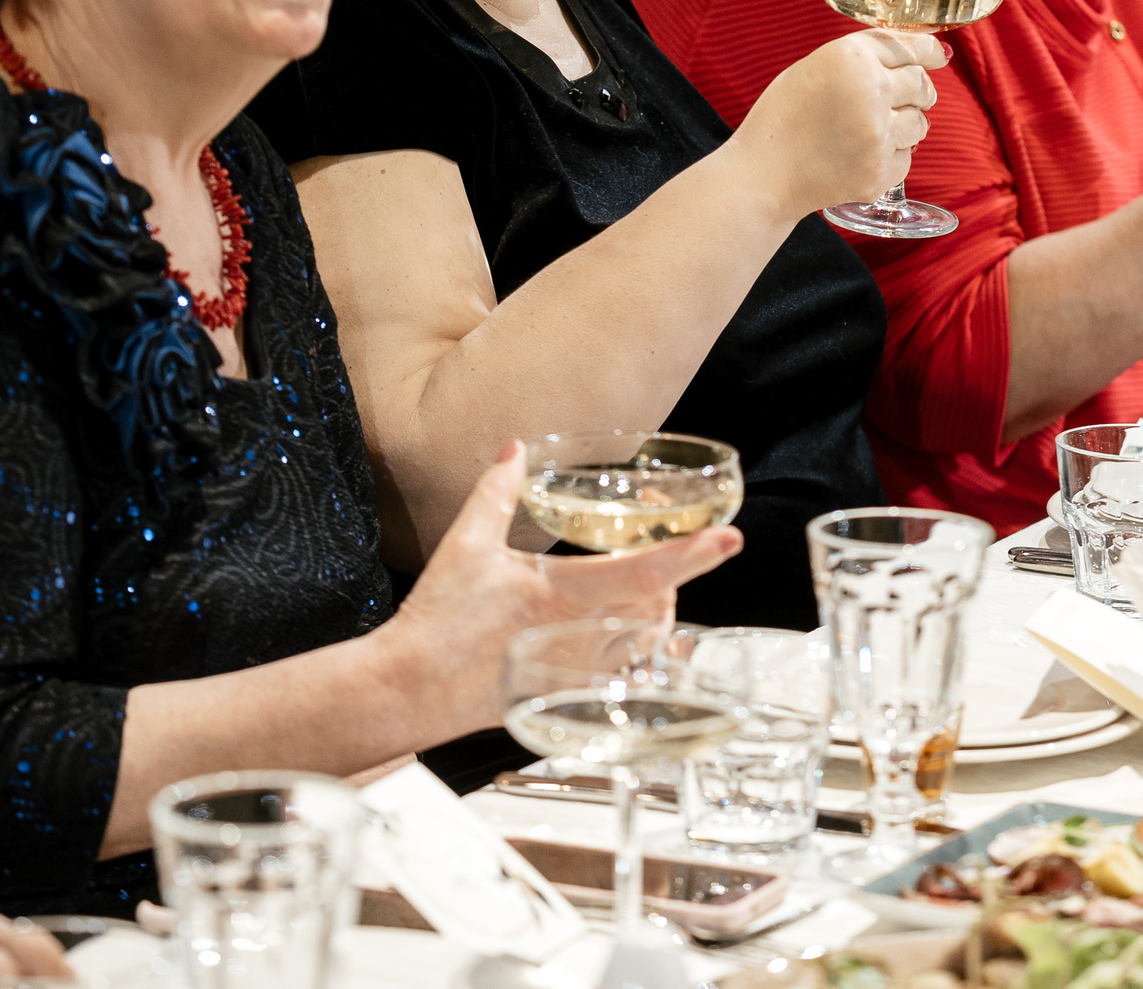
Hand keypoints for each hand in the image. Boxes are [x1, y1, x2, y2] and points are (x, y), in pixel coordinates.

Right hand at [376, 443, 742, 737]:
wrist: (411, 687)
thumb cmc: (438, 620)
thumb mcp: (467, 544)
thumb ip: (497, 491)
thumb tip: (514, 448)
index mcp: (562, 593)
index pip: (645, 572)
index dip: (691, 554)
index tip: (730, 538)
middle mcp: (581, 635)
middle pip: (660, 609)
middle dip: (674, 579)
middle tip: (671, 550)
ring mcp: (579, 671)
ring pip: (650, 645)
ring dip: (660, 615)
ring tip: (652, 590)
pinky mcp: (570, 694)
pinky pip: (628, 677)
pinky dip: (644, 656)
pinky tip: (639, 642)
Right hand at [728, 28, 945, 214]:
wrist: (763, 174)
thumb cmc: (782, 118)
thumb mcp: (813, 68)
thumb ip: (860, 58)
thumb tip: (919, 55)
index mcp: (851, 57)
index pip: (910, 47)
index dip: (928, 51)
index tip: (938, 55)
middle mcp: (871, 91)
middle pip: (921, 84)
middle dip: (918, 90)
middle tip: (902, 98)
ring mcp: (878, 134)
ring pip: (920, 123)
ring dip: (905, 125)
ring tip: (870, 131)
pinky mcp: (880, 171)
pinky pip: (906, 157)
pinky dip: (890, 156)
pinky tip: (860, 155)